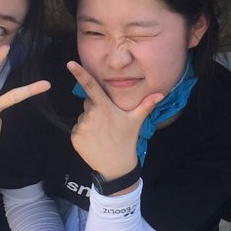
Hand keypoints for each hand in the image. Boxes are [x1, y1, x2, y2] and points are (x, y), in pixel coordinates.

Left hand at [66, 61, 162, 183]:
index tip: (70, 64)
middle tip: (108, 121)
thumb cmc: (127, 140)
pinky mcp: (75, 137)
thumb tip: (161, 93)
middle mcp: (90, 114)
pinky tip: (94, 140)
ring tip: (102, 133)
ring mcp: (81, 126)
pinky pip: (77, 128)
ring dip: (90, 121)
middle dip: (96, 107)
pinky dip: (83, 132)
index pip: (90, 86)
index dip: (80, 74)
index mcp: (104, 107)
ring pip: (83, 116)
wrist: (116, 166)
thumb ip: (146, 105)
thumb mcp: (136, 121)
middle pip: (88, 102)